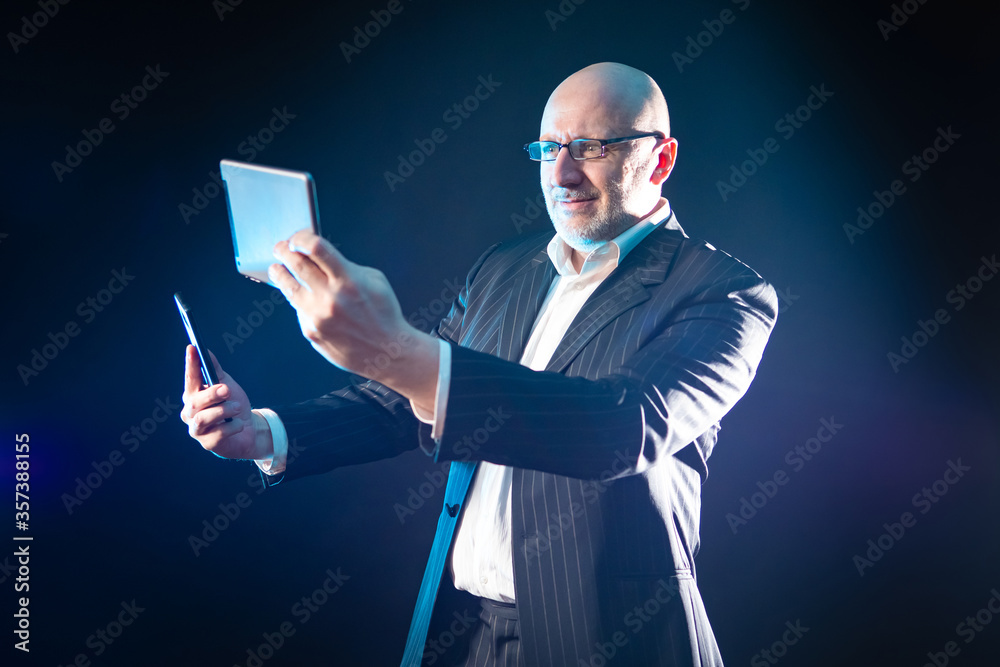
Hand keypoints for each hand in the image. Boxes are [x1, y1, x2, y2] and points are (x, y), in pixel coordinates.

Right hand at [180, 345, 268, 459]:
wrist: (248, 430)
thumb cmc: (233, 406)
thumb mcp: (227, 385)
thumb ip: (216, 371)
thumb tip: (207, 352)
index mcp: (193, 395)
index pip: (190, 379)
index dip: (190, 364)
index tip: (192, 348)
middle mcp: (190, 412)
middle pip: (194, 401)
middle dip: (211, 394)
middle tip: (227, 389)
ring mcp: (197, 429)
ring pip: (203, 418)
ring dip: (223, 410)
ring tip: (237, 407)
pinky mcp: (208, 443)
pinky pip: (218, 433)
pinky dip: (232, 426)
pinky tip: (239, 424)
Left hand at [269, 231, 438, 408]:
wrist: (386, 352)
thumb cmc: (383, 313)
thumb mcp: (374, 280)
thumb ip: (346, 267)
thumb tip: (320, 257)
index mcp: (349, 280)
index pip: (317, 249)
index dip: (302, 238)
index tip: (297, 238)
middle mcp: (330, 298)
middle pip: (297, 265)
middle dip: (285, 252)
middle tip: (281, 248)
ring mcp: (318, 316)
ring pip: (289, 288)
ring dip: (280, 274)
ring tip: (276, 269)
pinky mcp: (311, 332)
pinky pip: (299, 310)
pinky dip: (300, 300)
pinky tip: (304, 298)